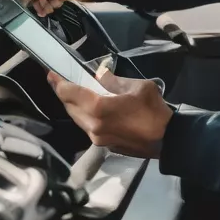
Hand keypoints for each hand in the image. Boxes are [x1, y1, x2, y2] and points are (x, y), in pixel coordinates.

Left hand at [47, 70, 172, 158]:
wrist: (167, 139)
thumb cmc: (154, 110)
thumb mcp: (137, 87)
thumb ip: (114, 81)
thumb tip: (100, 76)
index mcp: (99, 107)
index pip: (69, 93)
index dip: (58, 82)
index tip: (51, 74)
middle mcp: (92, 124)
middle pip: (69, 107)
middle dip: (64, 94)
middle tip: (62, 81)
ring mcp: (97, 137)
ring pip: (77, 119)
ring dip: (74, 106)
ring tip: (77, 94)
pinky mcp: (103, 145)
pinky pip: (88, 127)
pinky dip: (86, 117)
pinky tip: (93, 109)